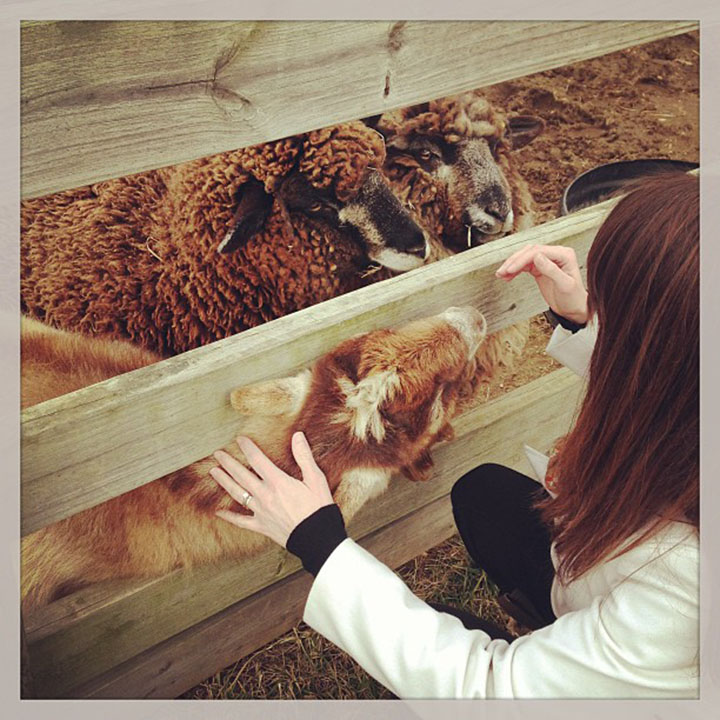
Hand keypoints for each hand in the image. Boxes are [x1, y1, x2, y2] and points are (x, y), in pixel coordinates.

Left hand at [210, 432, 333, 547]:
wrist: (318, 538)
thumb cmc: (319, 508)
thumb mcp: (316, 479)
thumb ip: (304, 456)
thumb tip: (297, 436)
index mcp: (278, 482)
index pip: (257, 460)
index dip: (247, 448)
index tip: (240, 439)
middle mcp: (265, 495)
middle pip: (241, 475)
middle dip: (229, 462)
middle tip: (218, 453)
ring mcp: (260, 511)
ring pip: (237, 494)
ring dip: (224, 481)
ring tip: (214, 472)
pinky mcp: (261, 526)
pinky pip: (241, 521)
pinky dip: (229, 516)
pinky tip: (218, 512)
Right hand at [495, 244, 588, 324]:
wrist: (574, 309)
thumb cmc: (574, 298)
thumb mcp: (564, 285)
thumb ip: (551, 269)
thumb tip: (537, 256)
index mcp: (564, 255)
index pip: (538, 251)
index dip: (522, 259)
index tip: (511, 269)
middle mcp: (555, 254)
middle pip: (529, 252)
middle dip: (514, 261)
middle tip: (502, 271)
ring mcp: (547, 261)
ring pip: (525, 257)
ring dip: (512, 265)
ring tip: (501, 274)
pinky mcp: (540, 268)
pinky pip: (524, 265)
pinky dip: (515, 270)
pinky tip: (507, 276)